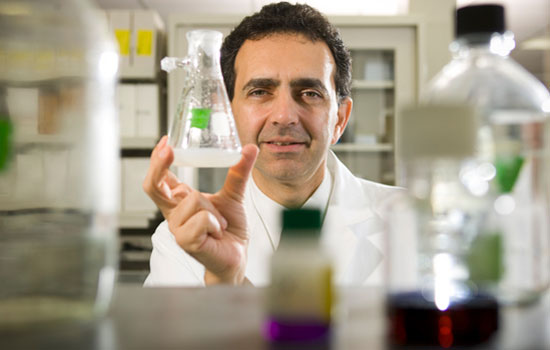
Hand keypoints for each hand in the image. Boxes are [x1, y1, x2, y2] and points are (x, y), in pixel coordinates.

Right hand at [143, 137, 258, 284]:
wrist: (236, 255)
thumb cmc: (228, 229)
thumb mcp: (234, 195)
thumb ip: (239, 173)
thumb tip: (249, 148)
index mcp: (180, 201)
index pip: (160, 178)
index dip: (157, 159)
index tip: (166, 140)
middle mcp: (174, 213)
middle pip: (154, 185)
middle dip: (158, 164)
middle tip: (168, 149)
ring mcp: (177, 228)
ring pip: (193, 199)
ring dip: (214, 209)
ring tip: (219, 222)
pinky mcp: (186, 241)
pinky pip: (202, 219)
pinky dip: (216, 223)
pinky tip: (217, 232)